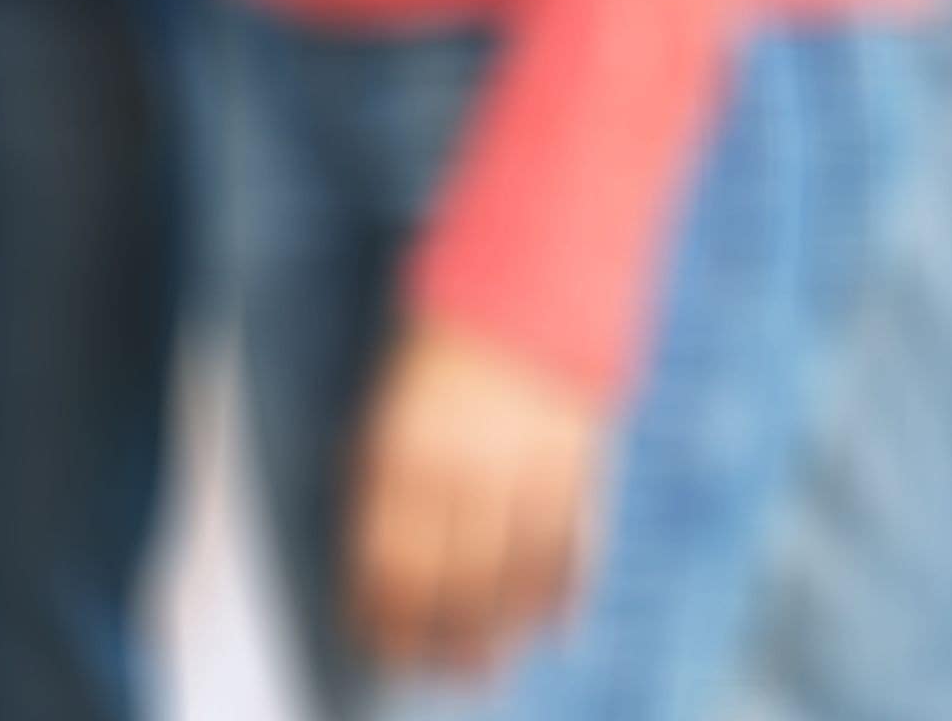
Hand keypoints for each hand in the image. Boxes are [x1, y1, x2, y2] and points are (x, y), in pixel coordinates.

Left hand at [348, 318, 604, 678]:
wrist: (524, 280)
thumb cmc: (440, 358)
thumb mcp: (387, 415)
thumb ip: (380, 490)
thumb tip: (372, 577)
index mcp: (402, 454)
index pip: (386, 565)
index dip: (383, 617)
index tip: (383, 647)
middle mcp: (462, 467)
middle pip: (449, 585)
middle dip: (440, 641)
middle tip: (441, 671)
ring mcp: (523, 466)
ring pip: (511, 578)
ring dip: (499, 633)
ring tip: (489, 665)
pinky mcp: (578, 459)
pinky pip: (571, 547)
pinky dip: (563, 595)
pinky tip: (553, 627)